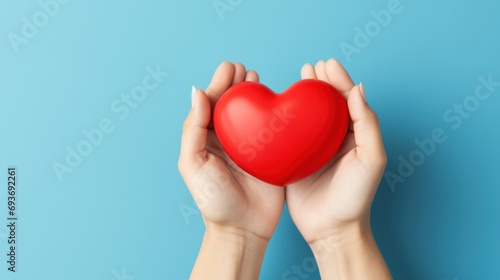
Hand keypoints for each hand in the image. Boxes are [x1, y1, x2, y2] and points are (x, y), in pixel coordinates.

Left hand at [178, 61, 284, 279]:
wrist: (243, 229)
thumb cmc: (214, 200)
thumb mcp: (194, 164)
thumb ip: (193, 129)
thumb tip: (196, 93)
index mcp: (208, 140)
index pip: (212, 105)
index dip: (219, 84)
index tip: (229, 68)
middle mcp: (229, 140)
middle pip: (233, 105)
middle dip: (237, 84)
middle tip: (245, 70)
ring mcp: (251, 147)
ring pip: (253, 113)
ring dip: (254, 94)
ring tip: (256, 78)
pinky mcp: (272, 155)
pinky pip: (273, 130)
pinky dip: (275, 114)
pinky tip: (277, 102)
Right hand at [286, 59, 390, 278]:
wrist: (331, 229)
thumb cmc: (355, 197)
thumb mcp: (371, 159)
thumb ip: (367, 123)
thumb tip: (358, 89)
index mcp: (353, 136)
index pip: (346, 100)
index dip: (338, 80)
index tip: (327, 64)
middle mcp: (333, 139)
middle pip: (326, 103)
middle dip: (320, 83)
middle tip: (311, 67)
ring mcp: (313, 149)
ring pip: (308, 115)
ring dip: (304, 95)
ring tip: (300, 76)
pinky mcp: (294, 160)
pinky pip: (290, 134)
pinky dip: (286, 118)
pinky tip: (280, 107)